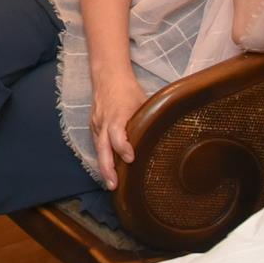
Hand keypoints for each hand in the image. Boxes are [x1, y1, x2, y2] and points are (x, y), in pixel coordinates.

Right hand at [88, 65, 141, 188]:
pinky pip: (97, 145)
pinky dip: (102, 158)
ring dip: (103, 168)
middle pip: (102, 148)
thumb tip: (169, 135)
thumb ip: (150, 119)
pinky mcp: (93, 127)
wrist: (108, 77)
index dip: (122, 147)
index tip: (131, 158)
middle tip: (113, 185)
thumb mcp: (144, 102)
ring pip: (98, 150)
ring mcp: (97, 125)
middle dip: (107, 168)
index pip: (117, 134)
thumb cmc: (128, 90)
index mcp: (117, 115)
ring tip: (111, 184)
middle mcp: (104, 123)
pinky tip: (108, 171)